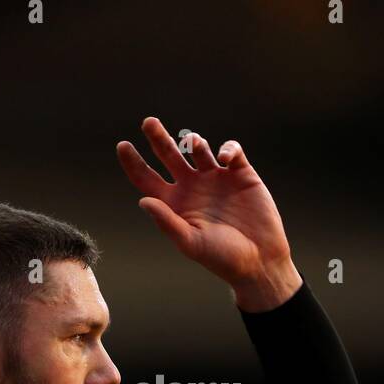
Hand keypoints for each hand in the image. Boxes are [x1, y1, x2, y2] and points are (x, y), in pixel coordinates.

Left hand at [116, 117, 301, 310]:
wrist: (260, 261)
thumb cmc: (222, 258)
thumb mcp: (191, 243)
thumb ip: (167, 222)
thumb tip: (143, 200)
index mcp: (174, 203)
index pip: (147, 178)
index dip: (134, 163)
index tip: (123, 146)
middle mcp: (192, 187)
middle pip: (169, 155)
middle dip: (158, 138)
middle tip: (148, 122)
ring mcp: (216, 178)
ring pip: (198, 149)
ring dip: (193, 142)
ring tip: (193, 143)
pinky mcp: (241, 174)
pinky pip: (231, 152)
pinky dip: (227, 149)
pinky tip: (224, 157)